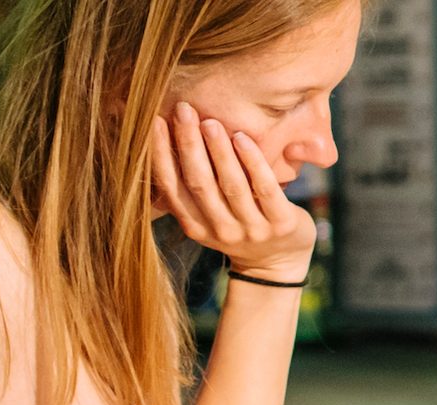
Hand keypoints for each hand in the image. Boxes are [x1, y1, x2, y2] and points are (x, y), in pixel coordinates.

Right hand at [151, 102, 314, 280]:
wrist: (279, 263)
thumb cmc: (238, 225)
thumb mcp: (208, 216)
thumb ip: (189, 190)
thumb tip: (157, 142)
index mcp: (196, 227)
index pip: (172, 188)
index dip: (161, 155)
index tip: (155, 122)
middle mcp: (221, 230)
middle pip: (199, 184)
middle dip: (189, 145)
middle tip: (183, 110)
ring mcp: (253, 230)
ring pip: (231, 186)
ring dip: (219, 151)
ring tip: (210, 121)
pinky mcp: (281, 224)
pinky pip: (265, 189)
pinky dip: (253, 162)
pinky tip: (243, 138)